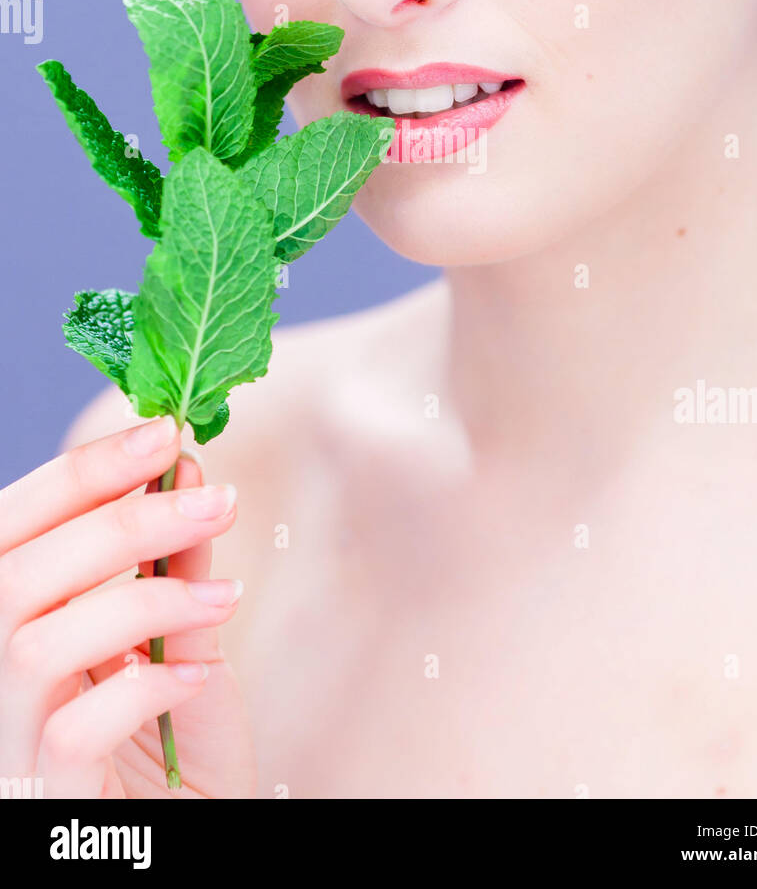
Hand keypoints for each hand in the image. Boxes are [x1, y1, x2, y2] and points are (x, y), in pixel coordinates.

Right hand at [0, 415, 255, 797]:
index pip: (12, 526)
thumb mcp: (177, 637)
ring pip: (35, 646)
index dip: (83, 472)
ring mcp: (8, 738)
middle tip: (215, 501)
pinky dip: (143, 689)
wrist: (184, 836)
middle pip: (18, 575)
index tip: (162, 431)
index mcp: (10, 620)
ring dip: (143, 600)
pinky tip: (197, 677)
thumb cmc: (172, 740)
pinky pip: (72, 731)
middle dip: (123, 523)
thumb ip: (174, 563)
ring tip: (224, 597)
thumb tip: (187, 470)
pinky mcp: (46, 797)